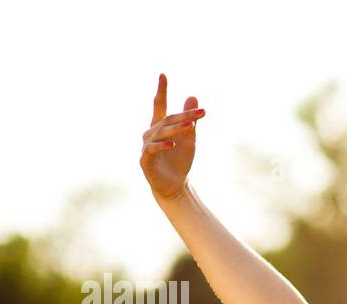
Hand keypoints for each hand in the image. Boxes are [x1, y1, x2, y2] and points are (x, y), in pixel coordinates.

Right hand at [140, 73, 205, 201]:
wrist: (175, 186)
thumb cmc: (180, 161)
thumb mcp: (189, 139)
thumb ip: (190, 120)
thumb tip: (193, 96)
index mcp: (160, 127)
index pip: (160, 106)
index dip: (162, 91)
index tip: (163, 75)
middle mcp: (151, 133)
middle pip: (167, 120)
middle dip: (184, 115)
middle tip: (201, 112)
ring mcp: (147, 146)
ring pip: (161, 133)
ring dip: (177, 129)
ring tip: (191, 126)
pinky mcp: (145, 160)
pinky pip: (153, 149)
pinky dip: (163, 146)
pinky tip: (173, 143)